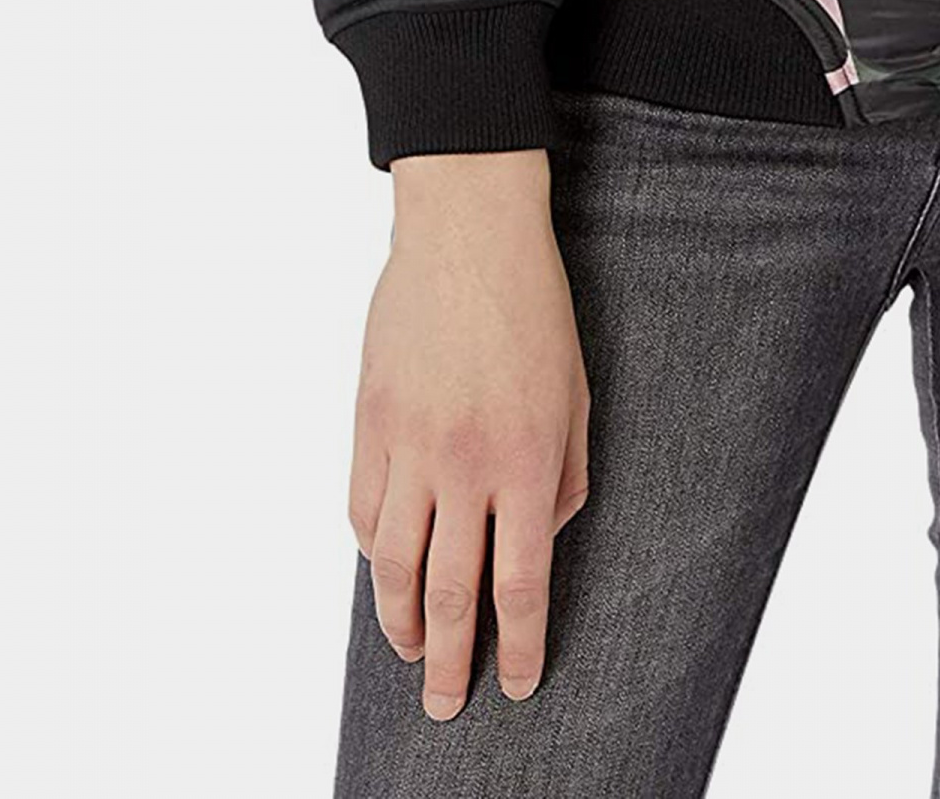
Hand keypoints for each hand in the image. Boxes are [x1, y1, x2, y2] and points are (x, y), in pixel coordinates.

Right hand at [348, 150, 589, 717]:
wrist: (468, 233)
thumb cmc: (533, 306)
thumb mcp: (577, 391)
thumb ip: (565, 473)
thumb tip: (543, 537)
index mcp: (527, 458)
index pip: (521, 580)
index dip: (520, 642)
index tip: (517, 683)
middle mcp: (465, 464)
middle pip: (451, 591)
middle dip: (452, 659)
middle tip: (446, 706)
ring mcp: (409, 446)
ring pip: (394, 564)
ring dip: (400, 622)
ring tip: (410, 655)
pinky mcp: (369, 423)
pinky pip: (362, 510)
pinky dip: (372, 552)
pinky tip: (385, 571)